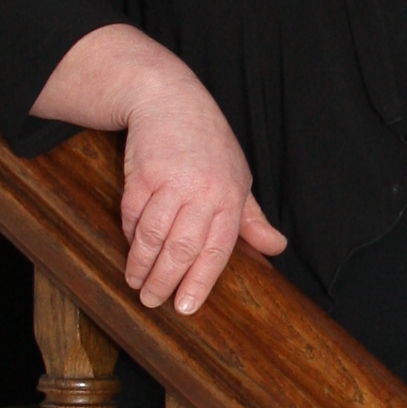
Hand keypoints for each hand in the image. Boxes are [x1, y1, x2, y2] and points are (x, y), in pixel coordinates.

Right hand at [111, 44, 289, 316]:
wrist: (170, 100)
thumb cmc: (208, 143)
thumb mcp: (239, 177)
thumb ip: (252, 218)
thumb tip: (276, 248)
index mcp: (230, 197)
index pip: (216, 250)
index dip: (199, 282)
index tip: (185, 307)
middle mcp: (203, 191)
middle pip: (181, 248)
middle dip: (164, 281)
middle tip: (152, 301)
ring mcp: (171, 181)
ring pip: (153, 235)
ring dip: (141, 264)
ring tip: (136, 282)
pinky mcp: (141, 173)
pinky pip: (133, 214)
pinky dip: (130, 234)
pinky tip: (131, 247)